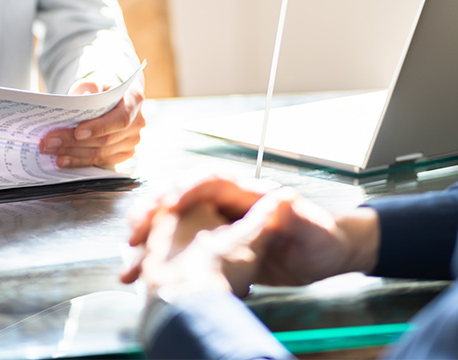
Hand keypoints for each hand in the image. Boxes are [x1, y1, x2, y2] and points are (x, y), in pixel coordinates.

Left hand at [39, 79, 145, 167]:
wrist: (108, 100)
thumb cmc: (100, 90)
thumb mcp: (93, 82)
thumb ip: (88, 89)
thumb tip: (77, 102)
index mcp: (134, 100)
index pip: (120, 118)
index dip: (99, 127)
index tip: (77, 132)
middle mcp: (138, 122)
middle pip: (106, 139)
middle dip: (74, 142)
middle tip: (49, 141)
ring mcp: (132, 141)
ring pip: (101, 153)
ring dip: (72, 153)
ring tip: (50, 149)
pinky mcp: (124, 154)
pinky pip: (100, 162)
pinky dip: (79, 162)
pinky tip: (62, 159)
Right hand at [122, 176, 380, 289]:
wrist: (327, 256)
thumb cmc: (323, 236)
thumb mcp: (315, 228)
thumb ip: (298, 215)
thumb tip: (286, 199)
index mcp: (246, 194)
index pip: (209, 182)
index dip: (187, 188)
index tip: (170, 201)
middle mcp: (226, 206)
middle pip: (180, 198)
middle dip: (153, 210)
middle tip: (136, 229)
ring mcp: (217, 226)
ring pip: (172, 224)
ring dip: (149, 238)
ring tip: (131, 258)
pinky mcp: (214, 248)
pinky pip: (178, 249)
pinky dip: (158, 260)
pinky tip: (142, 274)